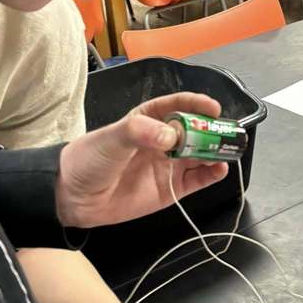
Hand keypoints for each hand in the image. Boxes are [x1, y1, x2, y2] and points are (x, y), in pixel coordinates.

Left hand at [56, 92, 228, 227]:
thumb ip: (140, 132)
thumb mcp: (111, 138)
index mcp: (147, 121)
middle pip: (195, 132)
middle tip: (226, 133)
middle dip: (212, 131)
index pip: (176, 107)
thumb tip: (172, 137)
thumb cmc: (89, 159)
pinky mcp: (171, 189)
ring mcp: (168, 165)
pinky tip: (220, 168)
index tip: (211, 108)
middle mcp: (162, 141)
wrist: (74, 197)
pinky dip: (211, 174)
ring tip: (227, 151)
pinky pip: (197, 180)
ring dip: (216, 152)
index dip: (195, 105)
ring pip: (200, 155)